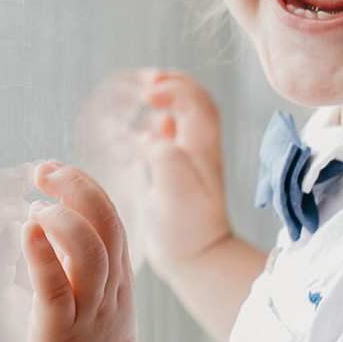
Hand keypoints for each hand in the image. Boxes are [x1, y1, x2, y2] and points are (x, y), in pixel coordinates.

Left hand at [21, 161, 140, 341]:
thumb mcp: (97, 298)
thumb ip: (83, 262)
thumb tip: (60, 220)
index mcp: (117, 277)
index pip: (111, 216)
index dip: (85, 185)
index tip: (55, 169)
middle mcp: (108, 289)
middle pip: (106, 222)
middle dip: (78, 187)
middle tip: (45, 171)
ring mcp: (87, 310)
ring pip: (88, 250)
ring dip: (62, 218)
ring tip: (37, 208)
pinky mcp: (60, 332)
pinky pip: (56, 287)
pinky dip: (42, 254)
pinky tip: (28, 230)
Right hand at [74, 69, 237, 282]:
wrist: (195, 258)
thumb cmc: (186, 226)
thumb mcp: (174, 188)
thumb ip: (163, 155)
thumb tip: (148, 136)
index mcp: (202, 146)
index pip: (195, 100)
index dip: (173, 88)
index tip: (148, 94)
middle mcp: (199, 148)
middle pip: (192, 100)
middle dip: (170, 84)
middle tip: (145, 83)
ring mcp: (188, 160)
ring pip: (179, 117)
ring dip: (162, 102)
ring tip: (141, 97)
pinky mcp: (174, 175)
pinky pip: (166, 139)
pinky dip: (152, 127)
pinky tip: (139, 132)